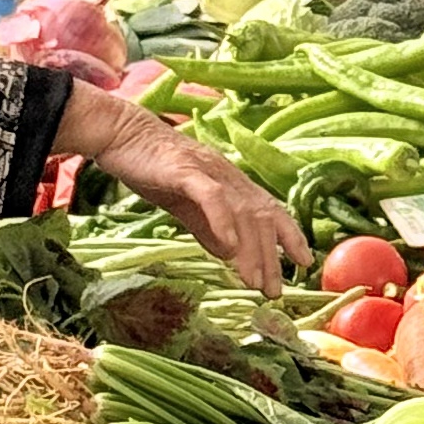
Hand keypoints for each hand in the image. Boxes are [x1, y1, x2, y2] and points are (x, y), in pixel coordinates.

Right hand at [50, 89, 310, 298]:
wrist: (120, 133)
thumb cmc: (152, 168)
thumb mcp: (186, 204)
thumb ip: (208, 228)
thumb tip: (230, 253)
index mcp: (230, 182)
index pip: (270, 209)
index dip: (290, 235)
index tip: (303, 263)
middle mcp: (227, 175)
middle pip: (261, 216)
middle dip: (271, 256)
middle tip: (273, 291)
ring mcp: (208, 171)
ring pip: (241, 212)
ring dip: (251, 249)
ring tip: (255, 281)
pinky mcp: (184, 170)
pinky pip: (211, 198)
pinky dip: (224, 222)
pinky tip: (229, 249)